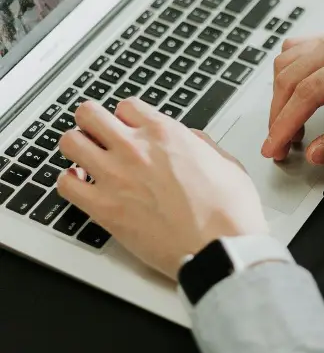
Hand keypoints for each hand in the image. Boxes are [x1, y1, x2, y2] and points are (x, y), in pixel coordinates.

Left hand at [57, 99, 267, 279]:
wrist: (221, 247)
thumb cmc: (229, 211)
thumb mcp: (227, 163)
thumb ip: (203, 145)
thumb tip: (191, 140)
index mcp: (166, 133)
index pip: (126, 106)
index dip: (126, 117)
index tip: (128, 127)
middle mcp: (136, 148)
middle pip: (89, 114)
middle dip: (92, 122)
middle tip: (98, 136)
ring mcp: (115, 176)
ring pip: (69, 142)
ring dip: (77, 148)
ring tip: (86, 160)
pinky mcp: (104, 208)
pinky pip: (65, 184)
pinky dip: (69, 182)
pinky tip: (83, 186)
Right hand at [262, 27, 323, 163]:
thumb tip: (316, 152)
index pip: (308, 92)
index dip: (284, 124)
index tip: (273, 149)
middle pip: (291, 75)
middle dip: (277, 114)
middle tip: (277, 146)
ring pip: (288, 60)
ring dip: (280, 95)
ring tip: (288, 127)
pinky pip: (298, 49)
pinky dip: (288, 75)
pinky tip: (294, 98)